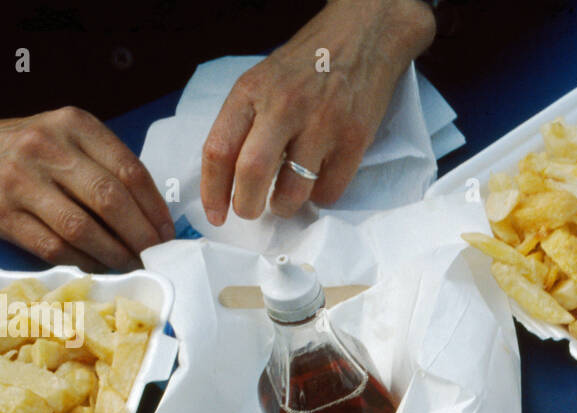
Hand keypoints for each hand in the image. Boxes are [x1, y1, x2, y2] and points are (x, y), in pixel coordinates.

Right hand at [0, 106, 175, 270]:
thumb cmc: (29, 150)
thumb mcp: (68, 137)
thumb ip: (106, 165)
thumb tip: (154, 218)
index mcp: (73, 124)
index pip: (128, 171)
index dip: (154, 209)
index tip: (168, 234)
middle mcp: (46, 147)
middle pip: (109, 200)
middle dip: (141, 236)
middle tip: (156, 256)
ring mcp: (20, 179)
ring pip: (82, 228)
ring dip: (115, 254)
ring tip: (132, 266)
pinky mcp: (1, 212)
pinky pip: (53, 247)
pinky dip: (83, 262)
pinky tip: (100, 267)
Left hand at [201, 0, 436, 224]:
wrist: (363, 35)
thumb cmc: (307, 65)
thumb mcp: (263, 80)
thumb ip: (244, 122)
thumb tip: (228, 178)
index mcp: (252, 91)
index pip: (219, 149)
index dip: (212, 190)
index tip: (215, 213)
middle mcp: (284, 105)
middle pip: (252, 173)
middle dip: (247, 206)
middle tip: (250, 211)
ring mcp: (322, 123)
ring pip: (293, 191)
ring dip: (284, 206)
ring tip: (284, 199)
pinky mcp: (354, 139)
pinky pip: (329, 191)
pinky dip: (319, 196)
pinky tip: (317, 181)